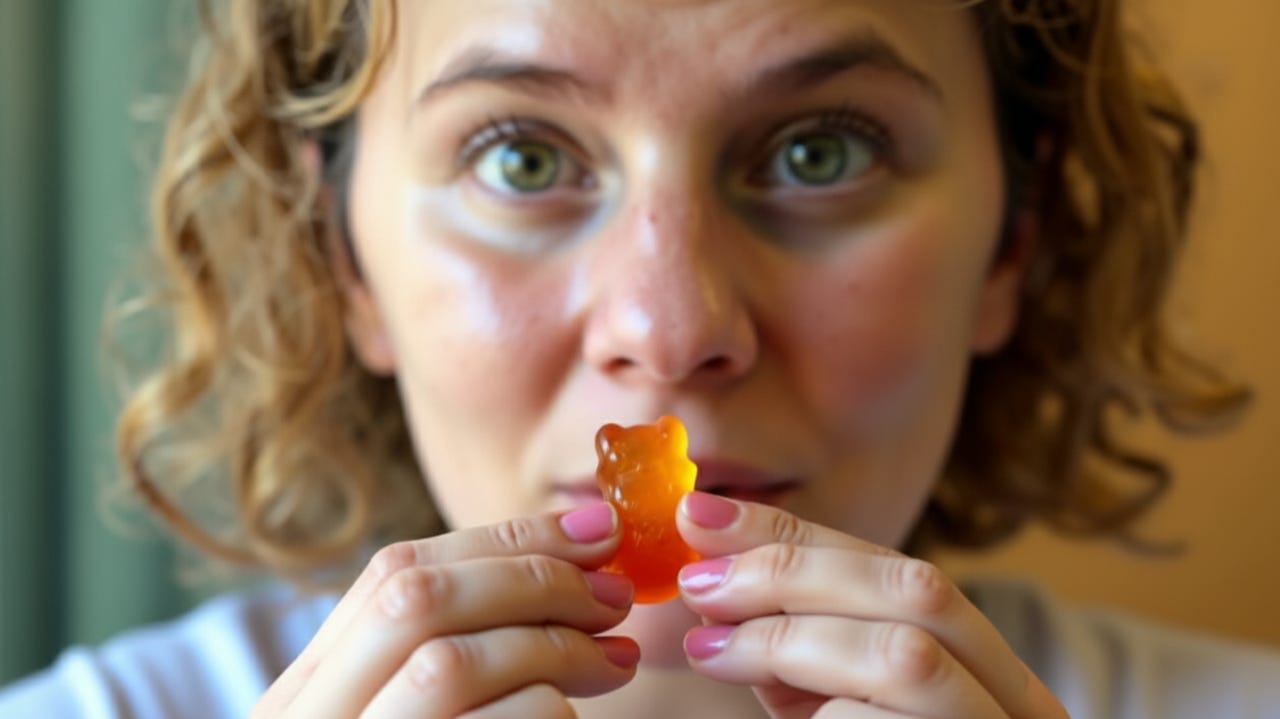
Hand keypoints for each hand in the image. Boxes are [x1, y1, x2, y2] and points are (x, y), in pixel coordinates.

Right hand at [251, 504, 637, 717]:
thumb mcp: (400, 713)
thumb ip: (447, 649)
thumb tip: (565, 571)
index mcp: (307, 688)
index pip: (396, 572)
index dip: (505, 539)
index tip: (595, 529)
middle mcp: (308, 717)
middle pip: (417, 599)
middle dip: (533, 578)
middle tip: (616, 592)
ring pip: (449, 664)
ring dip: (552, 645)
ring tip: (615, 657)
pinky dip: (546, 712)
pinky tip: (573, 717)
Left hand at [675, 492, 1067, 718]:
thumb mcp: (830, 704)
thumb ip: (792, 644)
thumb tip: (708, 572)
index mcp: (984, 669)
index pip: (892, 568)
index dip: (794, 534)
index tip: (701, 516)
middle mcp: (1017, 704)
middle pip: (917, 590)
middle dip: (793, 571)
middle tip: (698, 581)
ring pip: (908, 657)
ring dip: (793, 638)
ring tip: (711, 649)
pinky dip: (819, 711)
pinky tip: (773, 713)